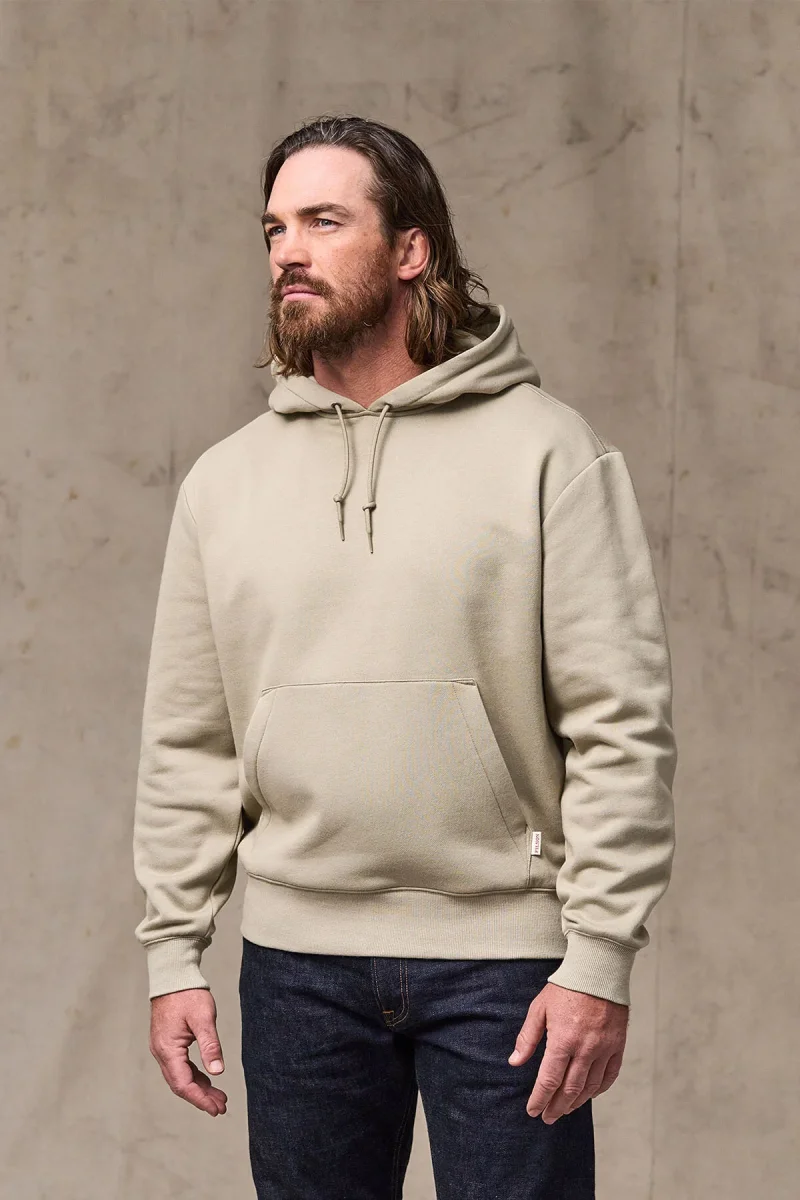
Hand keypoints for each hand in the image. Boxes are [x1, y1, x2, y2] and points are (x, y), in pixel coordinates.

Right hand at [149, 988, 227, 1116]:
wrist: (173, 975)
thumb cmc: (188, 994)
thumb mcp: (203, 1019)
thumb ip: (210, 1046)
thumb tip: (217, 1071)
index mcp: (168, 1049)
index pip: (183, 1084)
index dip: (200, 1099)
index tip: (216, 1109)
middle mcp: (161, 1052)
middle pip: (180, 1084)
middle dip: (201, 1097)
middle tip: (221, 1107)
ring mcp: (162, 1048)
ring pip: (180, 1076)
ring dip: (198, 1088)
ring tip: (218, 1097)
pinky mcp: (167, 1042)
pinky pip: (179, 1066)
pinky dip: (194, 1075)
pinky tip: (207, 1079)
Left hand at [508, 981, 627, 1122]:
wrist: (597, 971)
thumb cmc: (565, 988)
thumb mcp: (539, 1009)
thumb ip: (528, 1037)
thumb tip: (515, 1061)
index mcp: (563, 1040)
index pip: (549, 1080)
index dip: (540, 1099)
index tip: (533, 1111)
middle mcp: (585, 1049)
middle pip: (570, 1089)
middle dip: (556, 1107)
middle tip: (548, 1117)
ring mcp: (604, 1048)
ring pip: (590, 1086)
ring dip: (577, 1102)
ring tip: (565, 1109)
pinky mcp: (618, 1045)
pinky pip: (610, 1075)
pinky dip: (599, 1089)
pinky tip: (589, 1094)